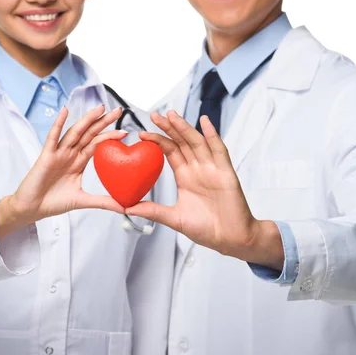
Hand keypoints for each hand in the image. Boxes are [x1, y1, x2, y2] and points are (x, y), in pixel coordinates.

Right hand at [0, 105, 126, 236]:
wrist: (32, 209)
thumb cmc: (53, 202)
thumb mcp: (83, 201)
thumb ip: (103, 202)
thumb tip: (124, 208)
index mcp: (78, 162)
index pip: (97, 144)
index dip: (110, 137)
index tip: (125, 133)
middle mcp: (69, 154)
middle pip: (89, 134)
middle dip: (103, 122)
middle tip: (118, 110)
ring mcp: (58, 153)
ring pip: (75, 132)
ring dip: (87, 119)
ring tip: (100, 108)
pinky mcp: (46, 156)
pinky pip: (53, 137)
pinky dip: (58, 124)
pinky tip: (65, 111)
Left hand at [125, 111, 283, 268]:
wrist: (230, 239)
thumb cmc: (206, 230)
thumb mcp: (173, 218)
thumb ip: (151, 211)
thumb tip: (125, 208)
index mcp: (185, 177)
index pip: (170, 152)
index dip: (158, 141)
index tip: (141, 134)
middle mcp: (198, 169)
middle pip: (182, 142)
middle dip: (169, 128)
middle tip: (154, 115)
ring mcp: (212, 169)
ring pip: (197, 142)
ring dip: (185, 128)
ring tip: (172, 115)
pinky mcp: (226, 172)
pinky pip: (219, 150)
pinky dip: (212, 135)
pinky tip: (204, 122)